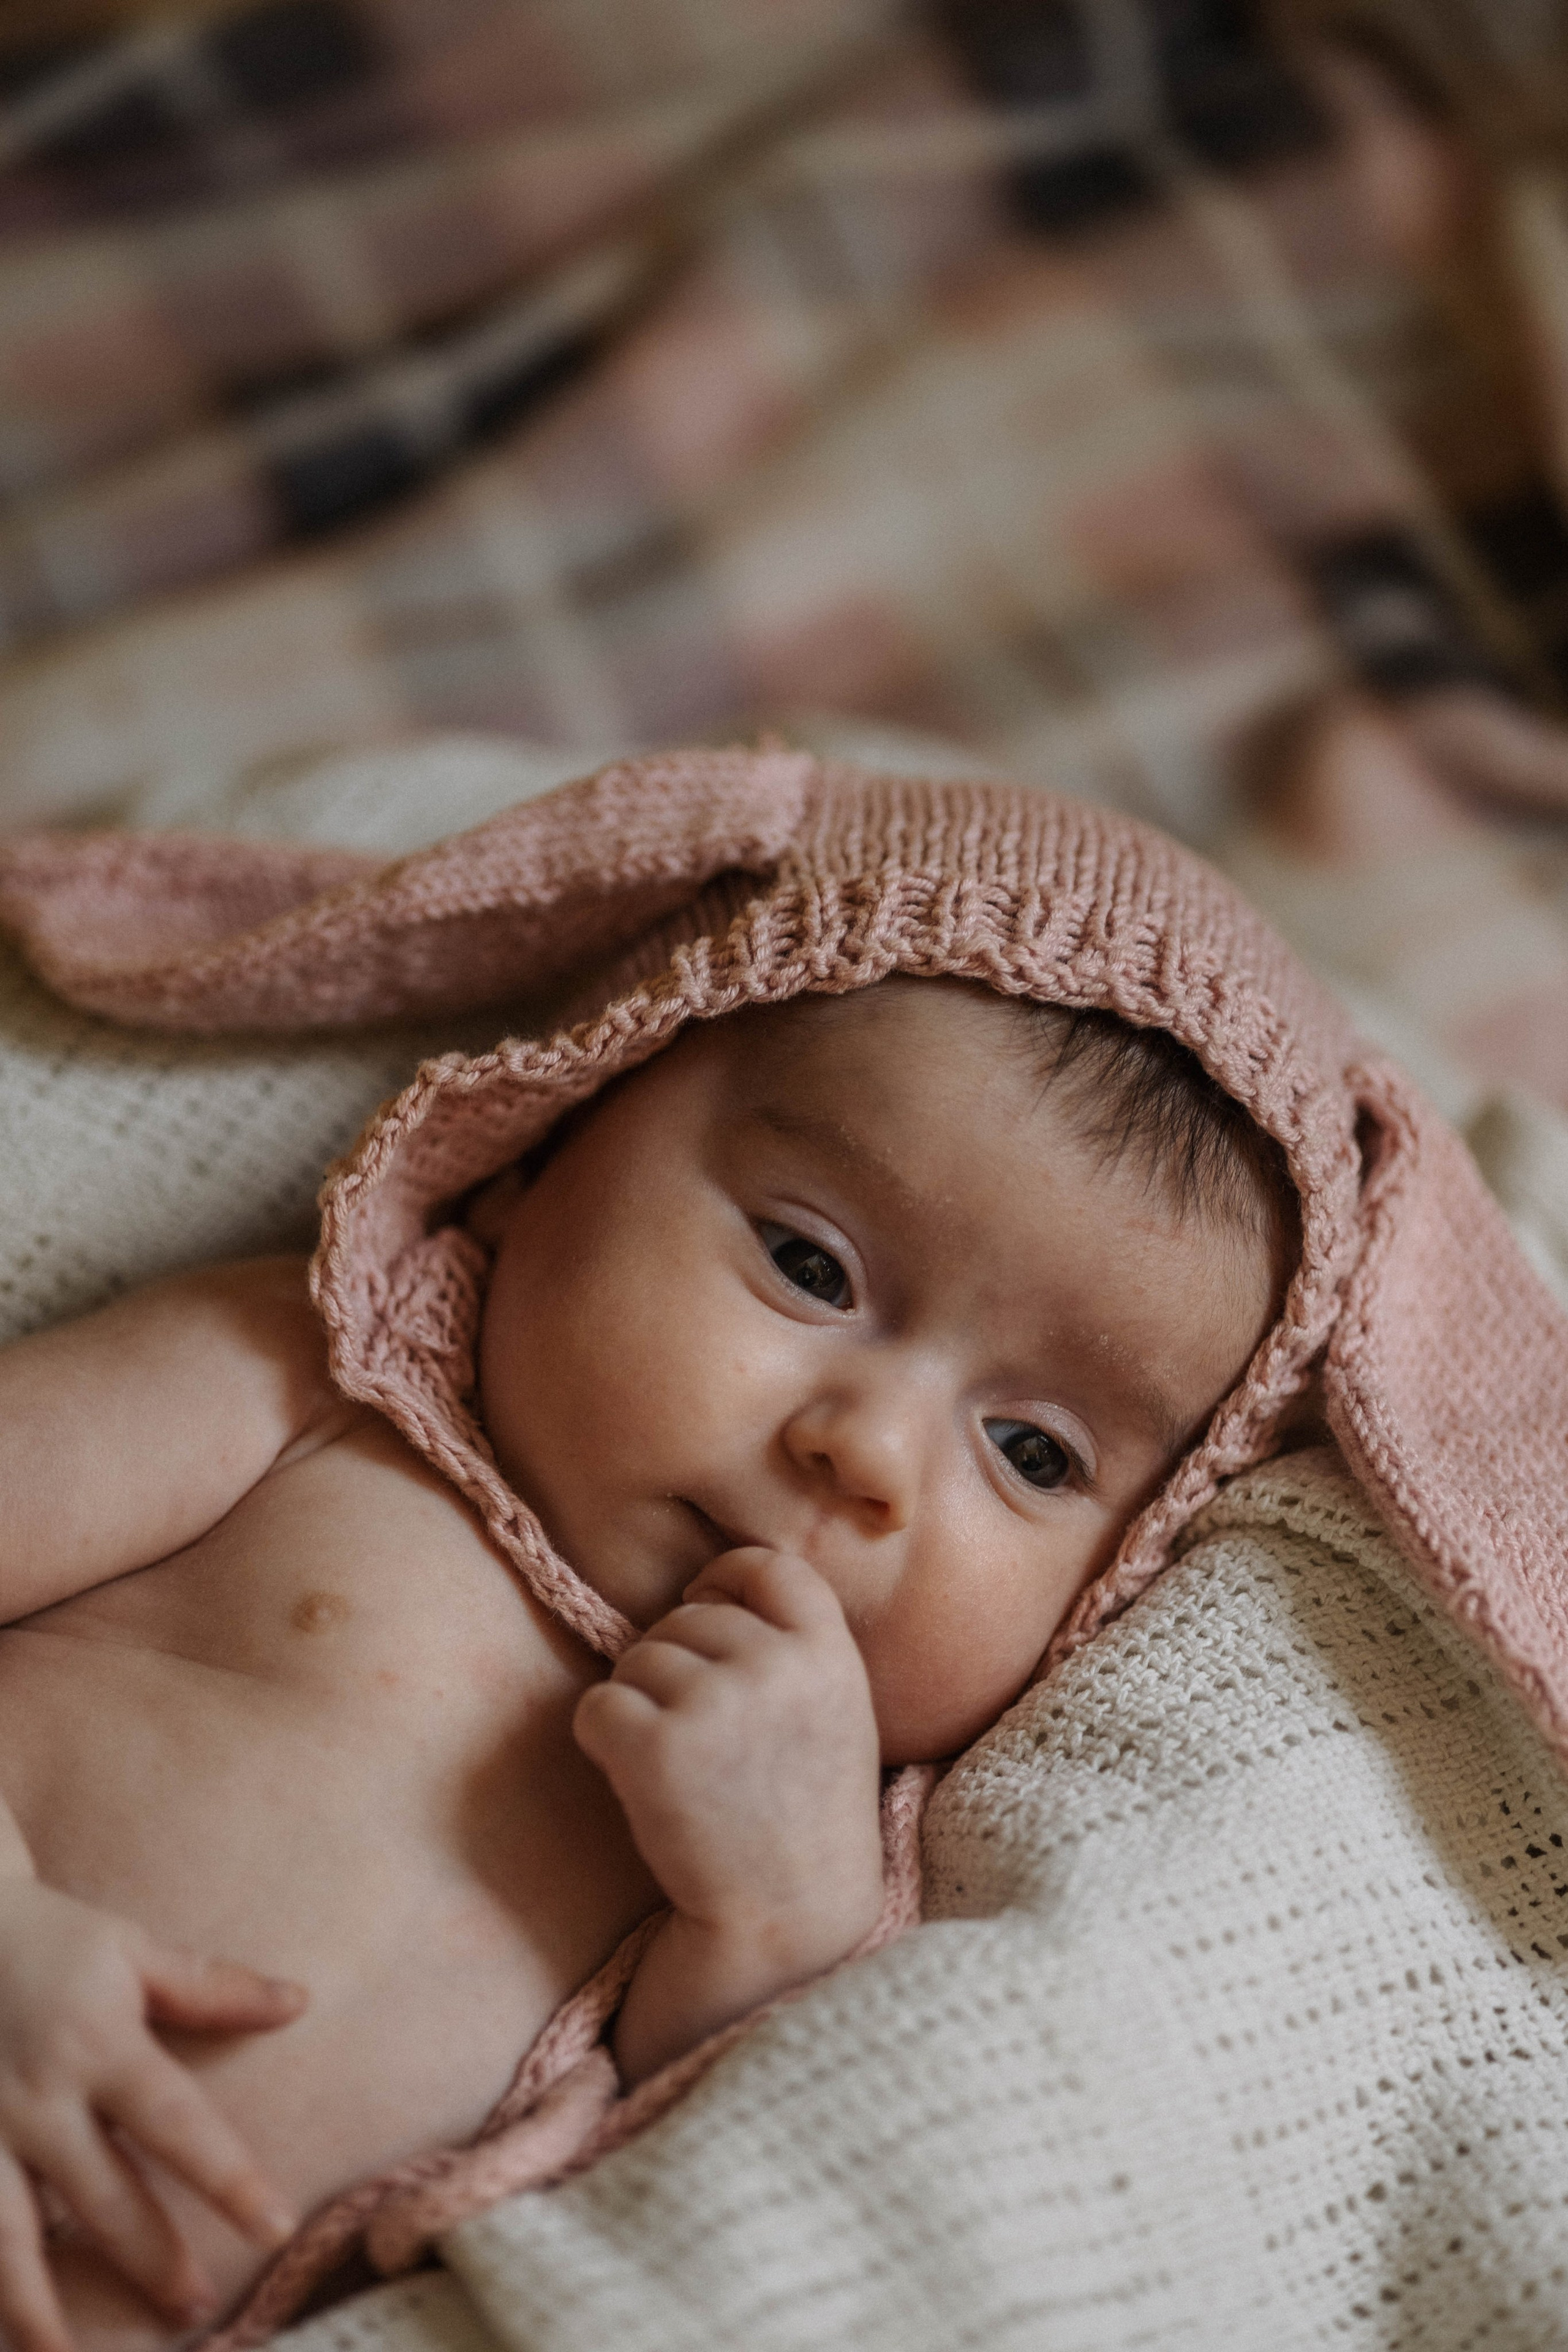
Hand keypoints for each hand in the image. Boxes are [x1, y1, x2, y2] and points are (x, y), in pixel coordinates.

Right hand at [0, 1878, 304, 2351]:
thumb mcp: (130, 1949)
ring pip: (8, 2240)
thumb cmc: (50, 1940)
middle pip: (103, 2199)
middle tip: (195, 2311)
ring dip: (37, 2308)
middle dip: (150, 2262)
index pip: (177, 2124)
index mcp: (98, 2047)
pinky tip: (1, 2330)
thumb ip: (210, 1986)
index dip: (227, 2179)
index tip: (273, 2226)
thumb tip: (299, 2000)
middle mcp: (38, 2100)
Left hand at [574, 1548, 884, 2055]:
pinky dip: (603, 1739)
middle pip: (688, 1616)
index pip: (768, 1566)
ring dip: (640, 1702)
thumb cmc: (804, 1820)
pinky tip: (640, 1781)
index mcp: (831, 1654)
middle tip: (699, 1736)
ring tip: (680, 1767)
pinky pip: (597, 1705)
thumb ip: (795, 1647)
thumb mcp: (835, 1714)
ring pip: (637, 1657)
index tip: (706, 1605)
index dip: (725, 1578)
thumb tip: (711, 1586)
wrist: (784, 1924)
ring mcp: (715, 1703)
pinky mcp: (654, 1747)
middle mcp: (777, 1667)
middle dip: (676, 1662)